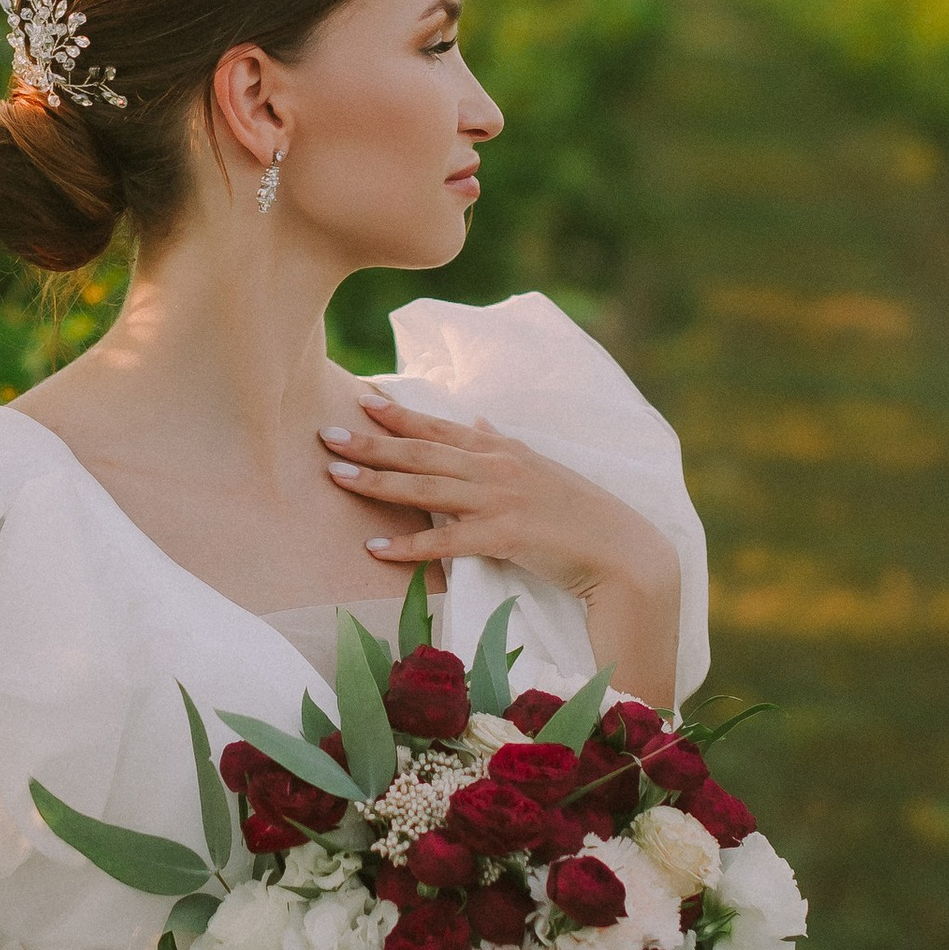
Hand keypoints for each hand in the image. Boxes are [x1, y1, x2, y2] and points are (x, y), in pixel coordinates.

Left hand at [318, 393, 681, 698]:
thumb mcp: (540, 468)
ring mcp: (500, 499)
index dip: (398, 414)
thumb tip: (479, 421)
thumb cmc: (580, 513)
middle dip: (372, 442)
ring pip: (426, 489)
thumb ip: (504, 444)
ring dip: (378, 483)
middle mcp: (496, 467)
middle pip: (422, 453)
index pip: (440, 427)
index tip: (360, 398)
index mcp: (502, 450)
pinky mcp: (505, 536)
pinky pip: (446, 541)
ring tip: (336, 476)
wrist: (622, 551)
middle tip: (326, 434)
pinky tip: (375, 549)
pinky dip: (409, 546)